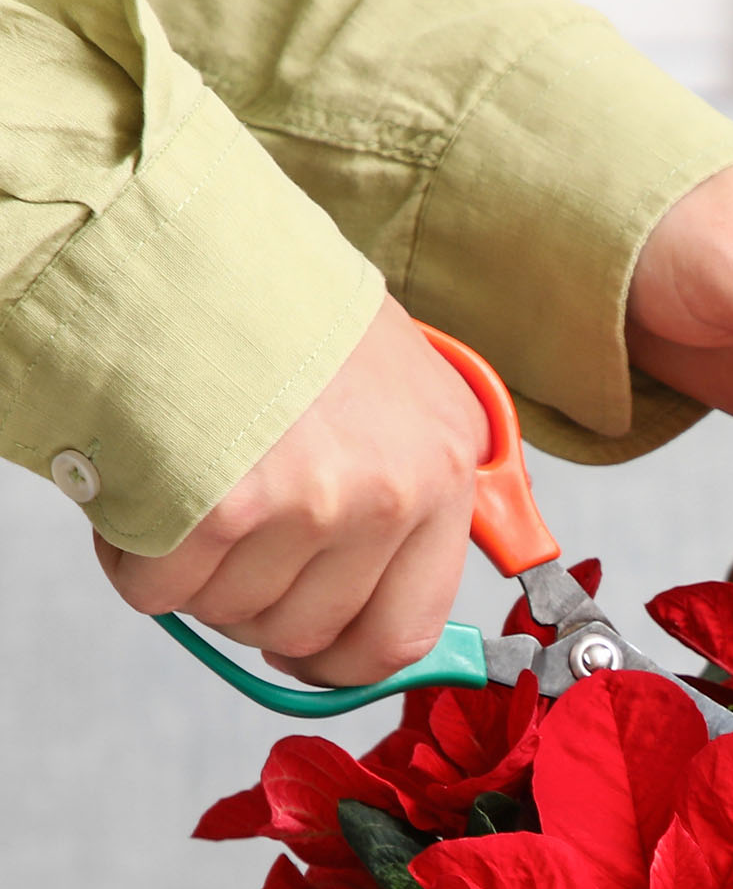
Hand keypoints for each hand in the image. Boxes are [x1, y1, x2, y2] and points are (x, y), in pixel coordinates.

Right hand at [95, 297, 487, 686]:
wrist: (190, 225)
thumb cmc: (285, 305)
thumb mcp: (393, 394)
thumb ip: (398, 495)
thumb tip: (371, 606)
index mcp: (441, 475)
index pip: (401, 635)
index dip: (341, 663)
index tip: (309, 656)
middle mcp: (389, 494)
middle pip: (303, 632)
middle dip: (250, 604)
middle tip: (222, 538)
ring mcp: (311, 503)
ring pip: (231, 614)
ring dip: (192, 574)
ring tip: (187, 490)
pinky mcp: (224, 505)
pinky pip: (161, 589)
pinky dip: (135, 557)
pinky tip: (143, 492)